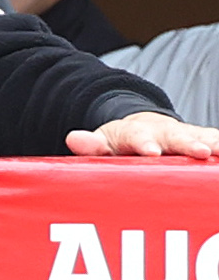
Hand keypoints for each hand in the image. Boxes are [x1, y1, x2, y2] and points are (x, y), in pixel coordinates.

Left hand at [66, 112, 218, 157]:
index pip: (138, 137)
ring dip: (214, 144)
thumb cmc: (121, 142)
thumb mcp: (104, 142)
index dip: (145, 144)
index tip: (152, 152)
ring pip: (203, 137)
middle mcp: (163, 131)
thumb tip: (74, 138)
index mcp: (135, 132)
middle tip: (201, 152)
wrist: (142, 127)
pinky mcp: (202, 139)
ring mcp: (185, 135)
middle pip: (177, 136)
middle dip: (189, 143)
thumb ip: (92, 145)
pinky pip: (216, 141)